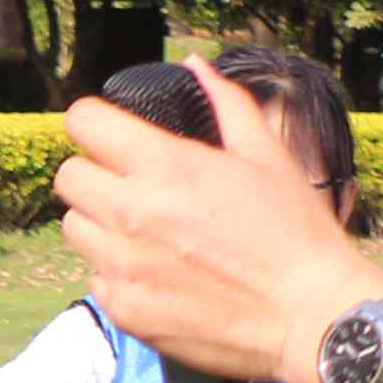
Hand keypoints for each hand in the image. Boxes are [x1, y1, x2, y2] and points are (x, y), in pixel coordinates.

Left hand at [60, 62, 382, 382]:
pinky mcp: (125, 308)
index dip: (96, 123)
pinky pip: (95, 276)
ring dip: (101, 223)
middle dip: (96, 173)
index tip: (112, 134)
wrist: (313, 317)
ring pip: (74, 227)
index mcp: (164, 166)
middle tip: (133, 185)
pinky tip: (160, 272)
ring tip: (147, 232)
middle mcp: (132, 213)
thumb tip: (194, 64)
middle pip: (69, 177)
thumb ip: (226, 104)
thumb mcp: (268, 157)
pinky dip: (117, 271)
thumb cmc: (297, 233)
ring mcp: (123, 265)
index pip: (84, 122)